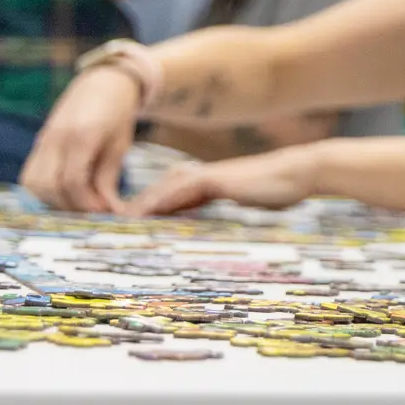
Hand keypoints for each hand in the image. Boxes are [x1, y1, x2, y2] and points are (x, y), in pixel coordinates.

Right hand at [18, 66, 142, 211]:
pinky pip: (31, 176)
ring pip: (34, 184)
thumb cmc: (117, 115)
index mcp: (81, 135)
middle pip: (49, 185)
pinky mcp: (37, 145)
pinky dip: (44, 191)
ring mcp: (42, 141)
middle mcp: (55, 138)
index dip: (86, 203)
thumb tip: (109, 211)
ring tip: (81, 203)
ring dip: (55, 201)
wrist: (102, 84)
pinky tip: (66, 193)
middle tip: (94, 212)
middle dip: (71, 206)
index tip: (104, 213)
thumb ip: (109, 178)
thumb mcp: (120, 145)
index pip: (72, 180)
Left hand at [126, 145, 324, 216]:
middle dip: (131, 212)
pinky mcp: (212, 179)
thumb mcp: (243, 201)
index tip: (121, 232)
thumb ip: (222, 205)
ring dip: (137, 208)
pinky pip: (177, 192)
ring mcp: (204, 176)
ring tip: (114, 226)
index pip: (163, 199)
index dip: (141, 214)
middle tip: (105, 231)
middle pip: (154, 194)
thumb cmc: (277, 189)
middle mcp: (198, 176)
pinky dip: (157, 203)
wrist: (299, 172)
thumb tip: (211, 224)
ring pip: (160, 192)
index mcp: (203, 182)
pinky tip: (141, 215)